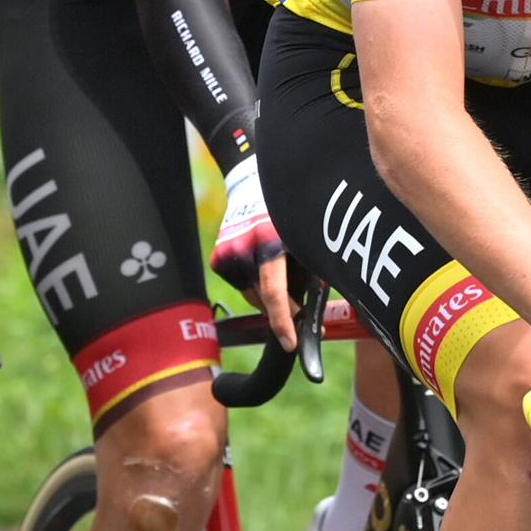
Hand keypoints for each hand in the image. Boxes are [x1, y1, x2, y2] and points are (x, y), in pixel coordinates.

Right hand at [211, 158, 294, 348]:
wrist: (253, 186)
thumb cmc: (291, 216)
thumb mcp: (307, 241)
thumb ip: (309, 275)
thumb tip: (311, 315)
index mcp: (273, 240)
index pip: (275, 292)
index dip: (284, 322)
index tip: (290, 344)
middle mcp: (246, 246)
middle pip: (263, 298)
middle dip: (283, 311)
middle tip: (299, 313)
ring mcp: (228, 251)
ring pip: (251, 294)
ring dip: (267, 295)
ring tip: (281, 274)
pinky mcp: (218, 256)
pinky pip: (240, 283)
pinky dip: (253, 283)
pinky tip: (262, 265)